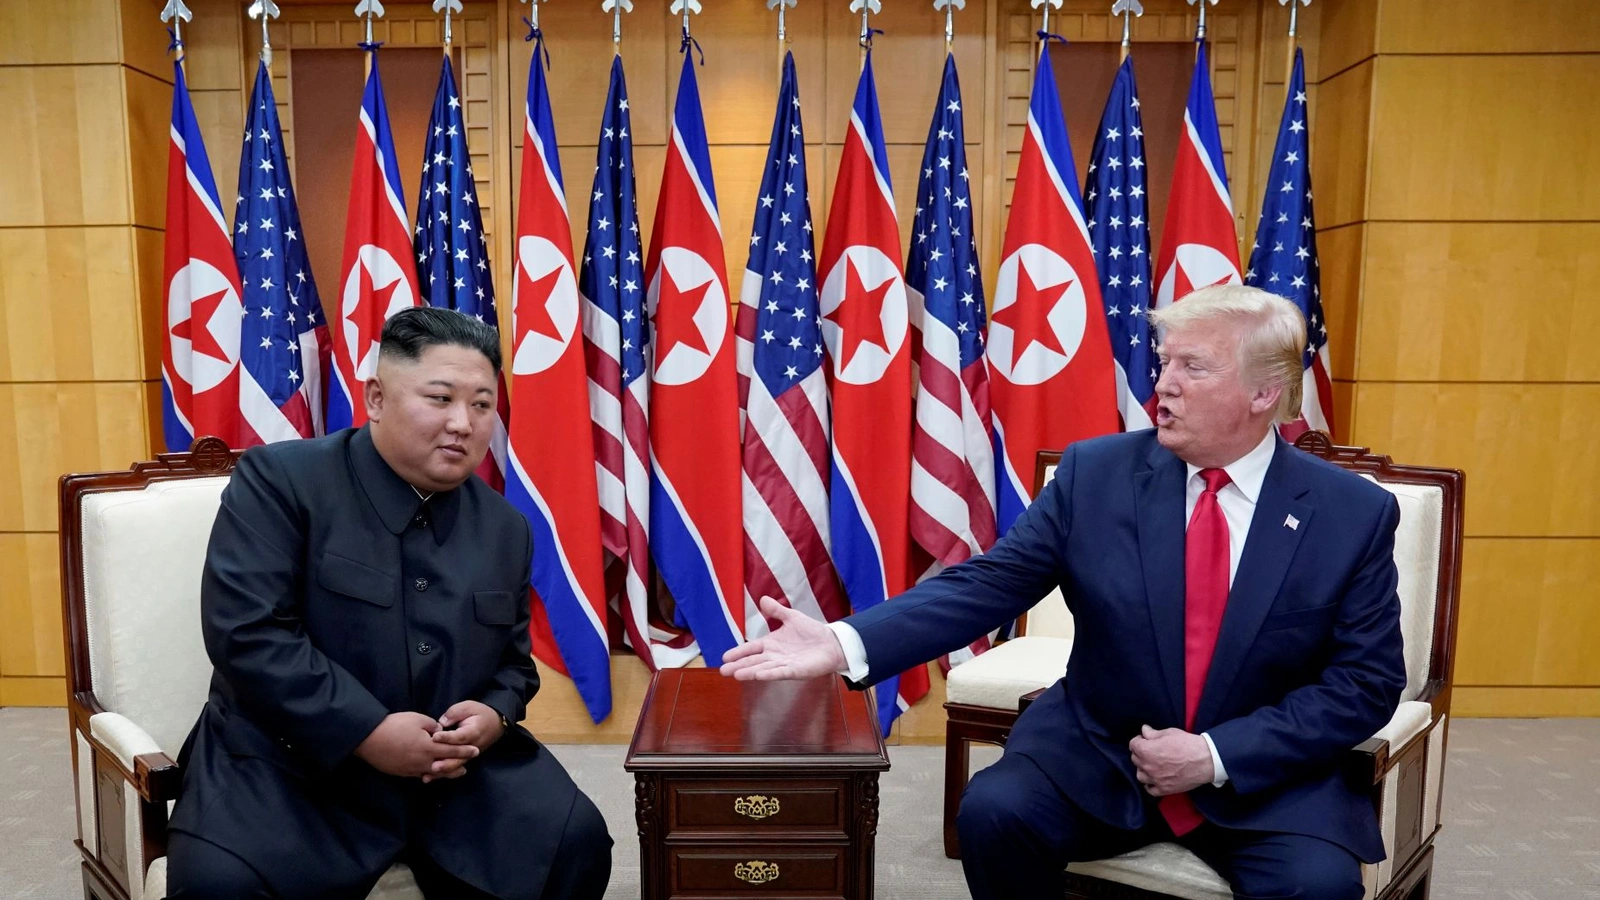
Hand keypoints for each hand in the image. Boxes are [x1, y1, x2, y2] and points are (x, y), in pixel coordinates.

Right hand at [354, 712, 477, 779]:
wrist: (369, 739)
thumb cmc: (394, 725)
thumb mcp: (417, 719)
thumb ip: (432, 726)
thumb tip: (439, 732)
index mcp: (428, 748)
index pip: (452, 751)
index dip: (465, 751)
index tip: (476, 751)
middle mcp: (422, 762)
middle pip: (444, 767)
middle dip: (457, 767)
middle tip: (467, 767)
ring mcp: (411, 769)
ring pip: (431, 773)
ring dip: (443, 773)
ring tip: (452, 772)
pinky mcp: (401, 772)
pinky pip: (418, 774)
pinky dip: (427, 773)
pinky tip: (430, 772)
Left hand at [429, 700, 506, 781]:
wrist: (495, 723)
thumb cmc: (480, 713)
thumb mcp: (469, 706)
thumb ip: (455, 713)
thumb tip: (441, 723)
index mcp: (474, 732)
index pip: (460, 736)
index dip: (447, 737)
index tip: (434, 737)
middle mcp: (472, 747)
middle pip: (459, 757)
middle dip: (445, 763)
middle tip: (432, 766)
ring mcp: (469, 755)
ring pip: (455, 766)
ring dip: (442, 772)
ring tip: (428, 776)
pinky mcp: (464, 759)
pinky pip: (453, 768)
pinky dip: (441, 774)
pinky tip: (428, 778)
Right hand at [719, 596, 846, 680]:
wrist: (832, 643)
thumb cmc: (812, 632)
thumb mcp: (792, 617)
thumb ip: (777, 611)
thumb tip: (762, 599)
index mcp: (772, 644)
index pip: (752, 648)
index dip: (739, 652)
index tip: (725, 657)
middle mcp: (775, 656)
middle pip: (753, 661)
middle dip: (739, 665)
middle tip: (723, 670)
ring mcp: (785, 664)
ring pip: (763, 668)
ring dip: (750, 672)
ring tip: (736, 675)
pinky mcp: (796, 671)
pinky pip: (780, 672)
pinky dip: (769, 673)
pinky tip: (758, 675)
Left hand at [1129, 725, 1213, 796]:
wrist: (1205, 760)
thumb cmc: (1187, 744)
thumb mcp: (1169, 733)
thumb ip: (1152, 733)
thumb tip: (1144, 730)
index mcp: (1146, 750)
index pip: (1133, 745)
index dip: (1139, 740)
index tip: (1145, 740)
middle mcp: (1147, 766)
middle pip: (1135, 759)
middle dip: (1141, 753)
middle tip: (1151, 750)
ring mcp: (1155, 779)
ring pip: (1140, 775)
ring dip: (1143, 769)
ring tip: (1152, 765)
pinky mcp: (1164, 789)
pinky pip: (1150, 789)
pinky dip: (1150, 784)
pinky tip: (1155, 779)